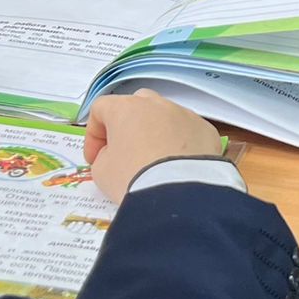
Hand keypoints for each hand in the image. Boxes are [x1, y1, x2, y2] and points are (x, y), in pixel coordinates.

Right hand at [84, 89, 224, 203]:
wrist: (179, 194)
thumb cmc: (132, 177)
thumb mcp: (102, 171)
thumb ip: (102, 156)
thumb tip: (114, 153)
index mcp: (126, 108)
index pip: (101, 108)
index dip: (93, 134)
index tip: (95, 159)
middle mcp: (157, 104)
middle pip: (136, 105)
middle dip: (127, 126)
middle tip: (124, 152)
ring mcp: (184, 114)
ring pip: (165, 117)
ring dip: (156, 133)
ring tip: (155, 161)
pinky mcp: (205, 129)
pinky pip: (187, 132)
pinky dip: (180, 144)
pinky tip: (178, 167)